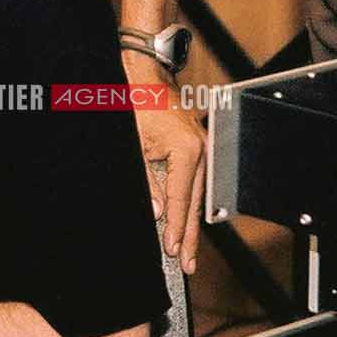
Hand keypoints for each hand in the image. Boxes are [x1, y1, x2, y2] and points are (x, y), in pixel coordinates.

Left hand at [127, 58, 204, 273]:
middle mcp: (201, 150)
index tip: (172, 252)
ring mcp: (202, 147)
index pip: (181, 200)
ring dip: (191, 223)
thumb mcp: (134, 144)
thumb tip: (158, 213)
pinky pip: (195, 182)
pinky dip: (189, 203)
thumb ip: (146, 182)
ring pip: (197, 195)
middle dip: (190, 236)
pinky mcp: (197, 146)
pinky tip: (185, 220)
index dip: (175, 228)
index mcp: (188, 151)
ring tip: (188, 251)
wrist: (144, 71)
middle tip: (187, 265)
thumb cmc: (135, 100)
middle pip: (195, 203)